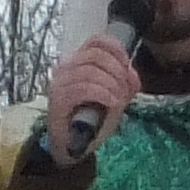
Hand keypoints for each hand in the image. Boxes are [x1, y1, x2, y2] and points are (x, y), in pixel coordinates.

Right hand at [42, 31, 139, 156]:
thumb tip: (131, 72)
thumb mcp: (115, 99)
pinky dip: (102, 93)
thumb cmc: (92, 122)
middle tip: (123, 89)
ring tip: (117, 100)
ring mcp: (59, 84)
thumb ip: (125, 84)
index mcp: (78, 63)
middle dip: (117, 71)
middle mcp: (65, 68)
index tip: (127, 65)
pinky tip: (111, 103)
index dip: (115, 48)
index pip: (95, 41)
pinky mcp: (58, 100)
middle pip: (95, 55)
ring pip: (90, 71)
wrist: (73, 149)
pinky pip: (83, 88)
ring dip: (111, 85)